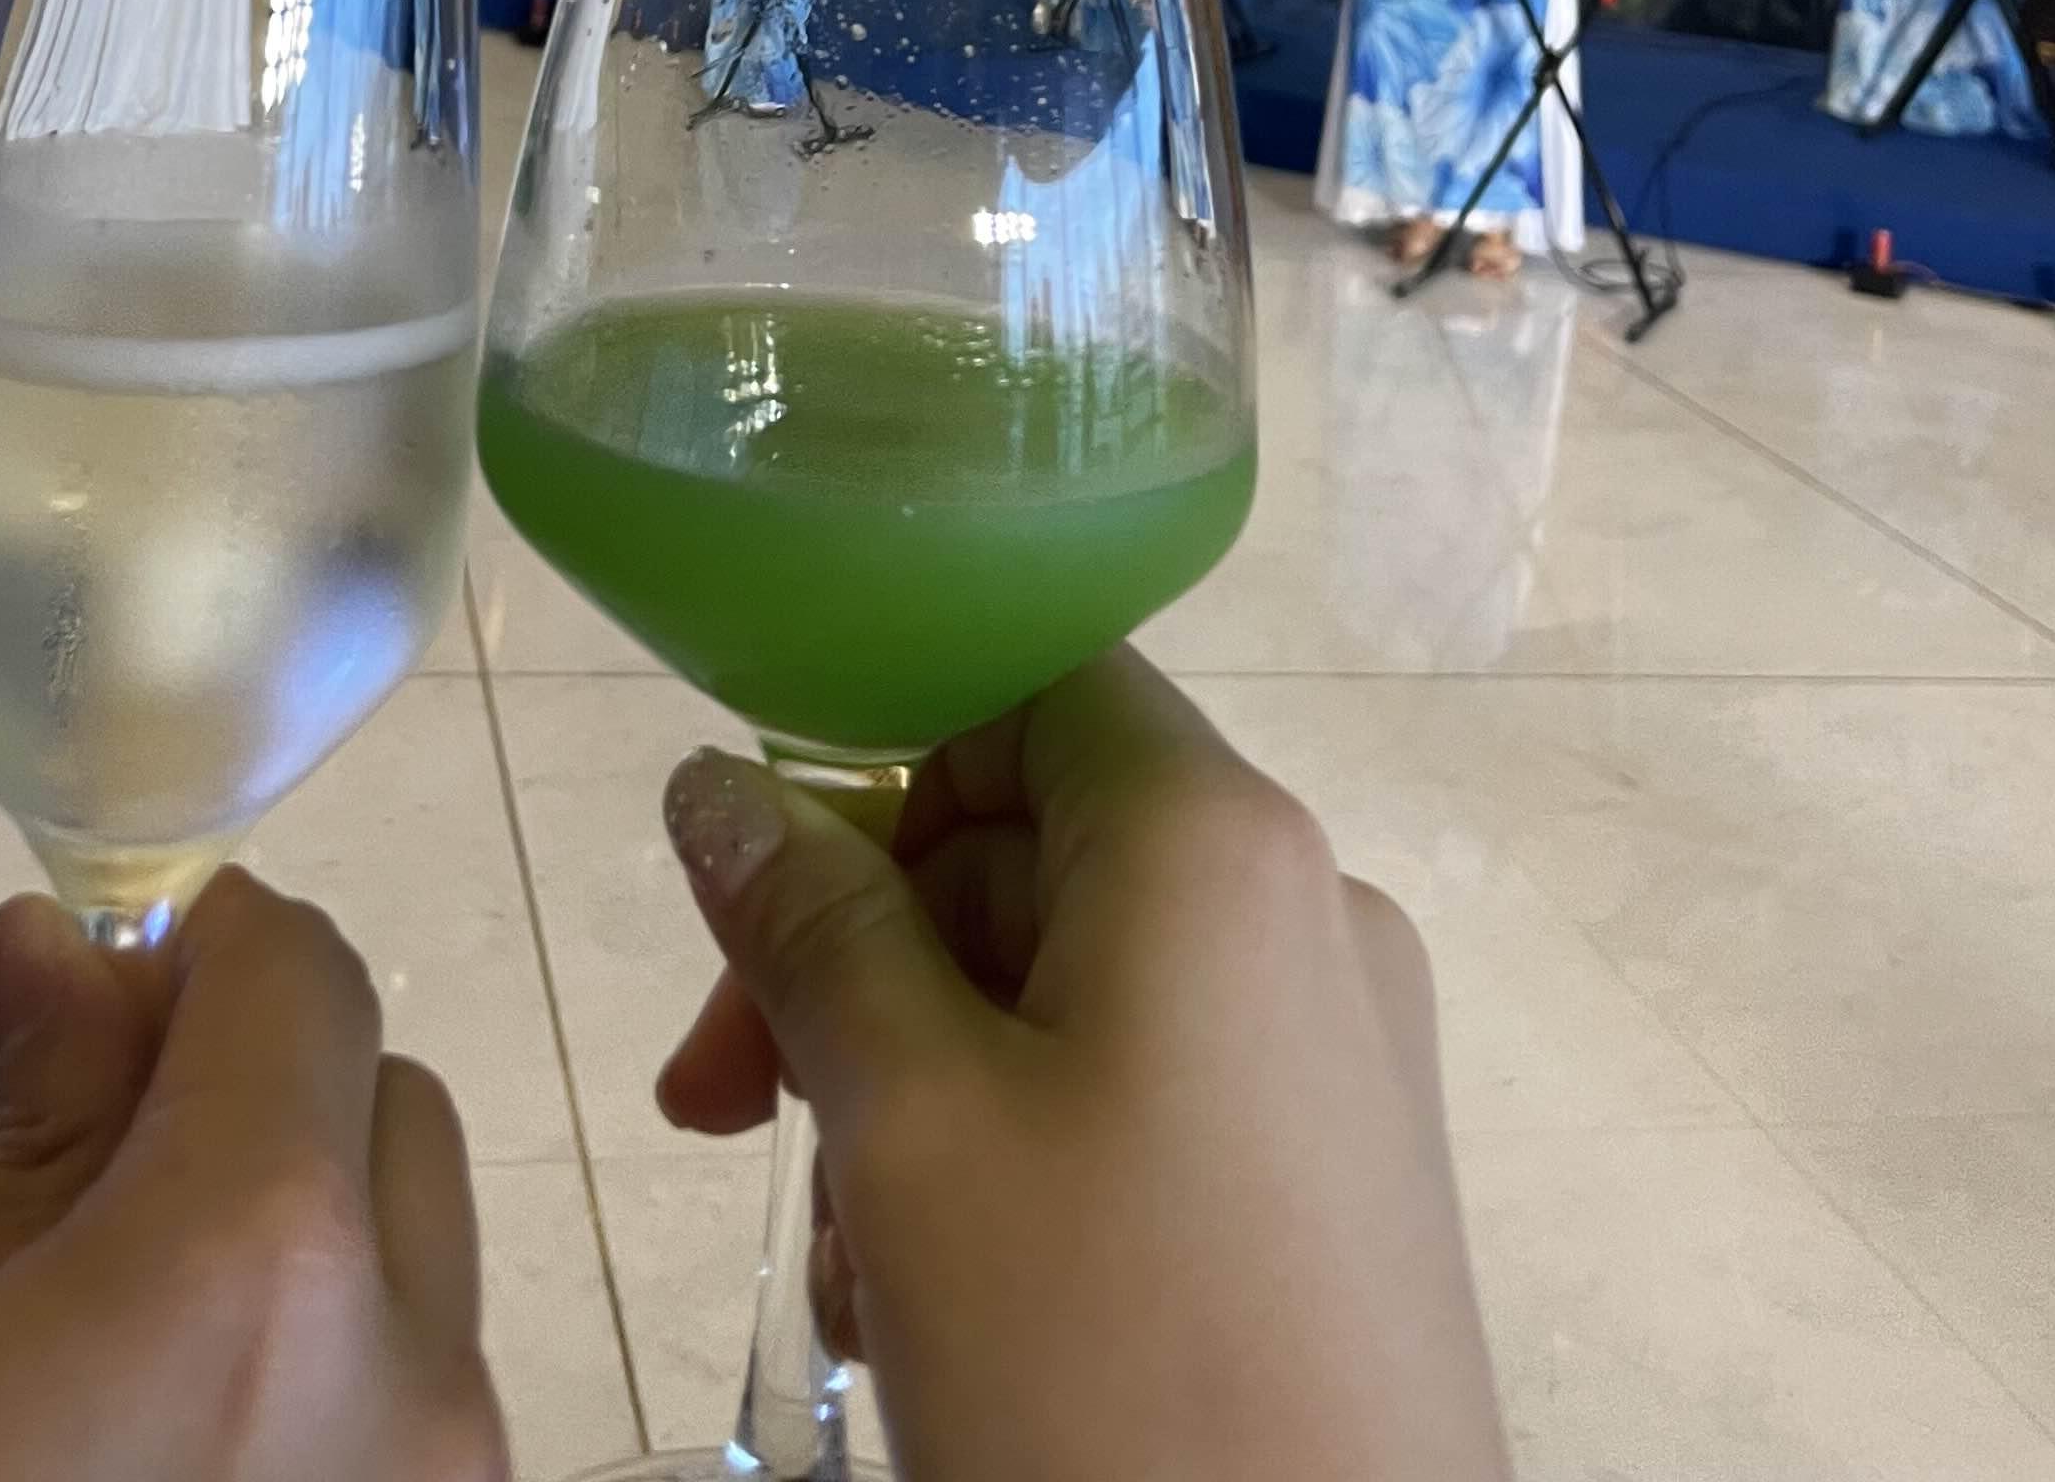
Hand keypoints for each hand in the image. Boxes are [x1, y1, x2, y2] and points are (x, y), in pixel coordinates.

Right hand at [0, 874, 501, 1481]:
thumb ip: (26, 1140)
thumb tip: (73, 952)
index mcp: (255, 1270)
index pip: (301, 984)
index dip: (202, 955)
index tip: (111, 979)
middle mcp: (410, 1393)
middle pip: (385, 1124)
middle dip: (260, 1103)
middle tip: (95, 1174)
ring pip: (422, 1293)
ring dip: (304, 1265)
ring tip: (123, 1359)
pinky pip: (410, 1443)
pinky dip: (322, 1407)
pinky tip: (171, 1467)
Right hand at [654, 654, 1509, 1481]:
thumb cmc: (1111, 1369)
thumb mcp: (909, 1129)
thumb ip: (807, 928)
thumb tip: (716, 783)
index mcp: (1217, 844)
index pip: (1024, 685)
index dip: (874, 761)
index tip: (753, 906)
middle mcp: (1305, 910)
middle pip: (1027, 846)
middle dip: (857, 964)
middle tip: (718, 1118)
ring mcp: (1336, 1054)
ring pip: (1065, 989)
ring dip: (916, 1092)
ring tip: (851, 1271)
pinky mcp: (1337, 1186)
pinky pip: (1141, 1095)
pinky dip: (1016, 1162)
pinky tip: (935, 1309)